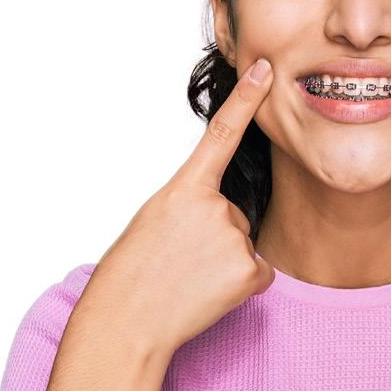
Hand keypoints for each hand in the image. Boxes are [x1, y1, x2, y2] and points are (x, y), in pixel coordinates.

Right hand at [80, 58, 275, 356]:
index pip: (220, 134)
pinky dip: (239, 287)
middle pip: (233, 215)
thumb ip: (193, 207)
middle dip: (214, 239)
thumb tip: (231, 222)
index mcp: (183, 189)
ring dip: (222, 265)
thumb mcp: (156, 222)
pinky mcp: (247, 270)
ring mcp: (232, 237)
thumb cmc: (133, 274)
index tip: (264, 69)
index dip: (245, 100)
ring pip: (243, 246)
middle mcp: (213, 206)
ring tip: (187, 279)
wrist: (126, 321)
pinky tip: (208, 294)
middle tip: (179, 262)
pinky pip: (257, 274)